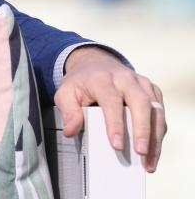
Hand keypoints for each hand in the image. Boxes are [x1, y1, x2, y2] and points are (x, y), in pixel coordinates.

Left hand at [54, 46, 166, 172]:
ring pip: (155, 109)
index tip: (117, 145)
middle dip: (142, 129)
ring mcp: (141, 83)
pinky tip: (153, 151)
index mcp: (102, 78)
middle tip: (140, 152)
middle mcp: (125, 78)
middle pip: (140, 102)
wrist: (95, 63)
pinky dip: (158, 133)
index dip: (115, 123)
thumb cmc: (82, 82)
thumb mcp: (65, 92)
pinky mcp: (152, 91)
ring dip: (154, 136)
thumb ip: (68, 111)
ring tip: (149, 161)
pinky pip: (160, 113)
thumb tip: (71, 131)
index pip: (111, 100)